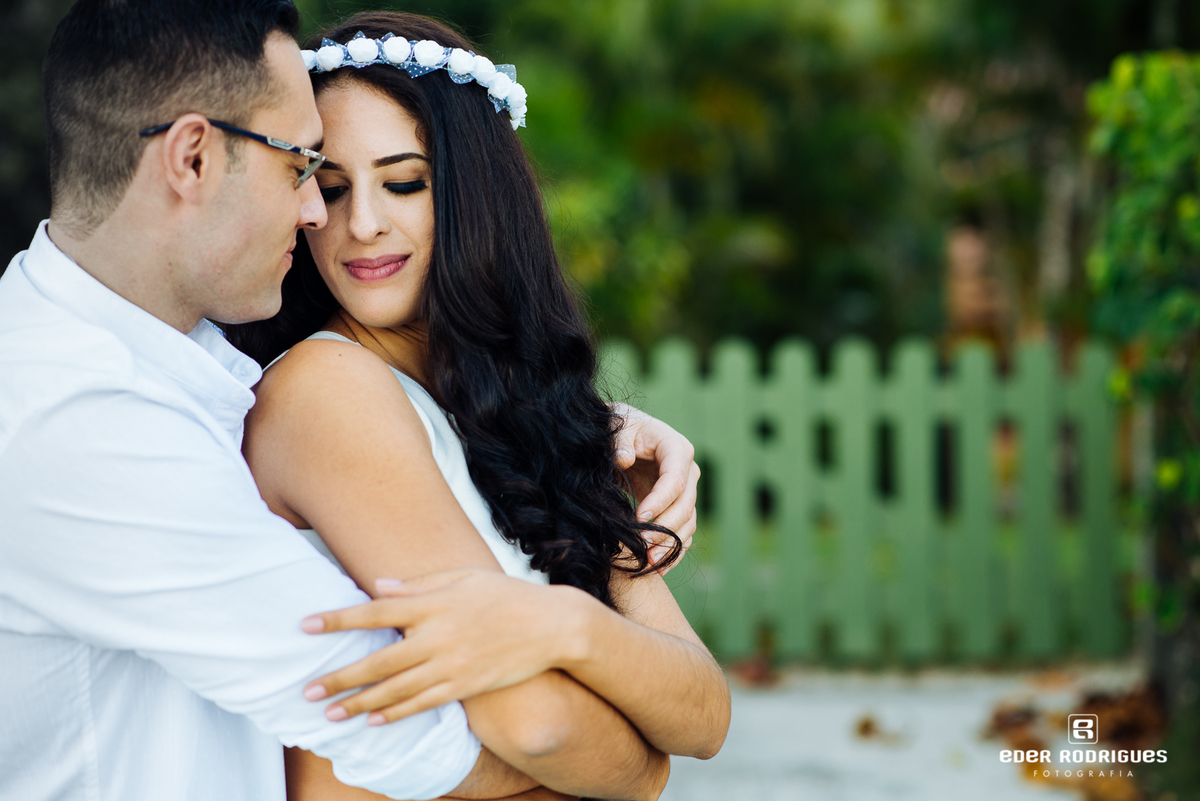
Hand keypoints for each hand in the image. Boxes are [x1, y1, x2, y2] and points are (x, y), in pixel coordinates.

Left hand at [299, 569, 587, 724]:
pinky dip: (396, 713)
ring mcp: (452, 665)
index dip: (338, 619)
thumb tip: (378, 586)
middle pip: (379, 660)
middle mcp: (438, 636)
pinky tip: (373, 721)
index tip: (306, 625)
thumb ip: (419, 585)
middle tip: (307, 689)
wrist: (552, 625)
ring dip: (359, 703)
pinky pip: (424, 704)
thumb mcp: (463, 578)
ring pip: (396, 689)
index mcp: (434, 603)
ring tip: (330, 714)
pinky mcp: (466, 686)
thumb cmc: (505, 595)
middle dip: (340, 676)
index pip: (375, 612)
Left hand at [611, 403, 698, 572]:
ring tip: (648, 562)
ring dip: (670, 544)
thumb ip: (620, 442)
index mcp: (676, 448)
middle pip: (686, 505)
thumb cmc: (619, 428)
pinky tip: (658, 568)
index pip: (676, 479)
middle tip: (641, 546)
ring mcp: (686, 491)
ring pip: (687, 522)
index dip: (660, 501)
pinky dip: (673, 551)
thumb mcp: (617, 428)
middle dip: (665, 528)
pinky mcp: (679, 507)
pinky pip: (684, 532)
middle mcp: (688, 470)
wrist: (622, 436)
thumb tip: (626, 458)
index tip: (638, 518)